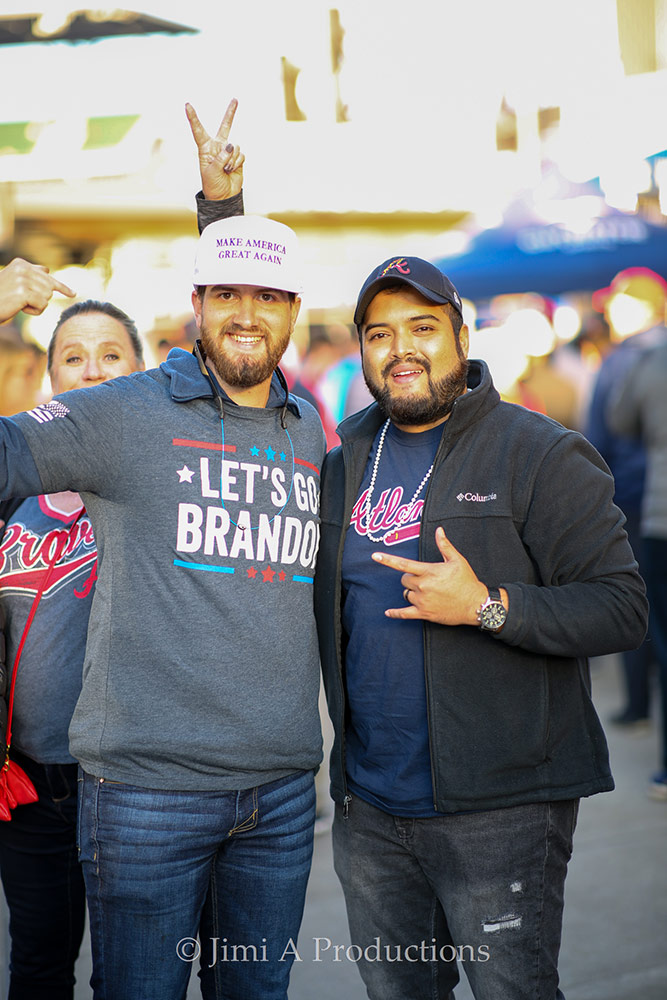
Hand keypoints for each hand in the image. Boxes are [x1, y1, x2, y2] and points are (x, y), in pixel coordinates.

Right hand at [0, 258, 74, 322]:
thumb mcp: (14, 282)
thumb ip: (31, 276)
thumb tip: (47, 269)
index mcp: (21, 264)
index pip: (47, 275)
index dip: (62, 287)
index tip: (73, 294)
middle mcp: (23, 269)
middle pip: (50, 288)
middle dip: (40, 299)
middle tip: (23, 302)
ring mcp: (23, 280)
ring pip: (47, 297)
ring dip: (36, 305)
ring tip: (19, 303)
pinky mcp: (23, 293)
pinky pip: (42, 305)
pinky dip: (34, 311)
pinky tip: (20, 308)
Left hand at [185, 99, 244, 200]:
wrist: (223, 197)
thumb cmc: (212, 185)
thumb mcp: (211, 171)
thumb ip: (220, 157)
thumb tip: (231, 145)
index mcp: (205, 148)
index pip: (198, 130)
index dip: (193, 118)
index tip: (187, 105)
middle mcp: (217, 147)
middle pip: (225, 126)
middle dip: (230, 113)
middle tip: (235, 99)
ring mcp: (228, 152)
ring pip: (234, 147)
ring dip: (231, 160)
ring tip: (226, 170)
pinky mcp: (238, 158)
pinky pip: (241, 155)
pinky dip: (237, 163)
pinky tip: (232, 170)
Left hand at [372, 526, 490, 624]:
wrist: (476, 604)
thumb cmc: (467, 581)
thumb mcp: (457, 560)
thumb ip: (444, 545)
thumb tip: (439, 530)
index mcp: (429, 571)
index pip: (403, 564)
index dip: (387, 559)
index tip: (375, 556)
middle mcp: (423, 586)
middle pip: (404, 580)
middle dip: (410, 578)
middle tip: (425, 580)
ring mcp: (422, 600)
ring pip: (406, 593)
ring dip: (411, 592)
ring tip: (427, 592)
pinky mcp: (424, 613)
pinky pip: (404, 613)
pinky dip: (395, 613)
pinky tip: (388, 613)